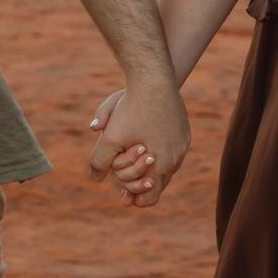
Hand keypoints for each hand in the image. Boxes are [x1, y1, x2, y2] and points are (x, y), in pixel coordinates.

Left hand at [89, 81, 188, 208]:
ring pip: (167, 165)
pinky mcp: (184, 128)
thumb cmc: (132, 108)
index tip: (124, 199)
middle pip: (160, 182)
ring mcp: (183, 142)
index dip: (136, 200)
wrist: (154, 77)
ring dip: (150, 167)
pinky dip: (158, 152)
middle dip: (142, 183)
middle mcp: (178, 156)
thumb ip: (99, 161)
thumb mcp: (110, 137)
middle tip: (126, 185)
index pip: (152, 196)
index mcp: (163, 163)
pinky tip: (144, 145)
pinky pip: (172, 149)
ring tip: (133, 166)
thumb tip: (93, 178)